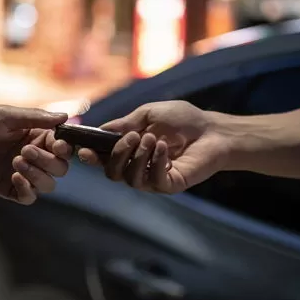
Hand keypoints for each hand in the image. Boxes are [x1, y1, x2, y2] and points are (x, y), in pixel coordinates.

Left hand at [0, 105, 72, 204]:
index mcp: (36, 136)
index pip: (62, 147)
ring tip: (16, 162)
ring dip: (38, 175)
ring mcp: (21, 173)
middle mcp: (33, 156)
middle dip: (48, 162)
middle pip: (60, 168)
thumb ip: (36, 118)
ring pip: (48, 184)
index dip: (64, 148)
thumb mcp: (7, 116)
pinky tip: (14, 178)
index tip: (56, 145)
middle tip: (24, 151)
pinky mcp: (8, 188)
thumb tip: (66, 116)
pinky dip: (27, 190)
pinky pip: (29, 197)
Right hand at [78, 101, 230, 193]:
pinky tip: (165, 148)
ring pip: (130, 178)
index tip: (85, 150)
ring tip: (154, 139)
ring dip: (139, 156)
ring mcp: (153, 179)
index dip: (92, 157)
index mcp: (131, 150)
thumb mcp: (150, 113)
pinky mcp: (169, 185)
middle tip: (133, 136)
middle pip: (112, 173)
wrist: (214, 131)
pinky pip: (152, 181)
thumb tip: (102, 130)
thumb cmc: (184, 120)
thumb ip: (126, 122)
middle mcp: (138, 166)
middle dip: (118, 154)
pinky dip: (156, 163)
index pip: (104, 159)